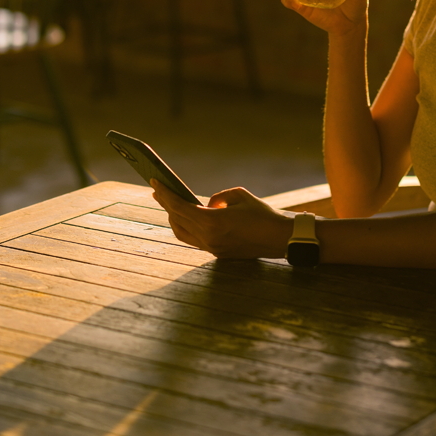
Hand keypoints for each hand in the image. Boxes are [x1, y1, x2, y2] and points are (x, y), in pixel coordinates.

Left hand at [151, 182, 292, 258]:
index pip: (179, 207)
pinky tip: (187, 216)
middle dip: (165, 204)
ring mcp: (212, 249)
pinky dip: (187, 226)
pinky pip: (195, 239)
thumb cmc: (262, 214)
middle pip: (177, 220)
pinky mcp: (218, 254)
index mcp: (213, 222)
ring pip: (182, 233)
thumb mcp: (239, 196)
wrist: (280, 239)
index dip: (165, 194)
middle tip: (157, 190)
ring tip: (169, 203)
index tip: (155, 181)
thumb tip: (207, 206)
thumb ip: (218, 198)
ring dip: (174, 218)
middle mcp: (209, 238)